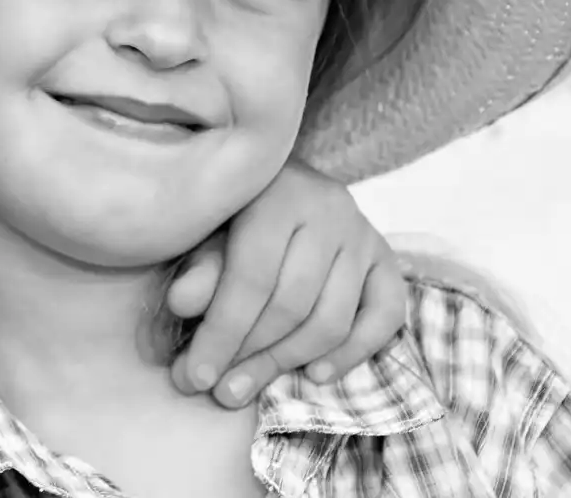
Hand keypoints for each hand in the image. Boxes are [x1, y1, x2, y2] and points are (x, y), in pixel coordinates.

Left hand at [164, 159, 406, 407]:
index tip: (195, 376)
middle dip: (250, 356)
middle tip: (220, 390)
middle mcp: (330, 210)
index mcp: (277, 194)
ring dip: (288, 362)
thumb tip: (183, 305)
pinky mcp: (387, 260)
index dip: (222, 334)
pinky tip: (316, 374)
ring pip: (333, 319)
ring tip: (248, 385)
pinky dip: (353, 353)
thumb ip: (200, 267)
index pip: (252, 279)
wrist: (281, 179)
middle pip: (292, 305)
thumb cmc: (235, 207)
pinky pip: (385, 317)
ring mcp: (364, 235)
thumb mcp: (207, 228)